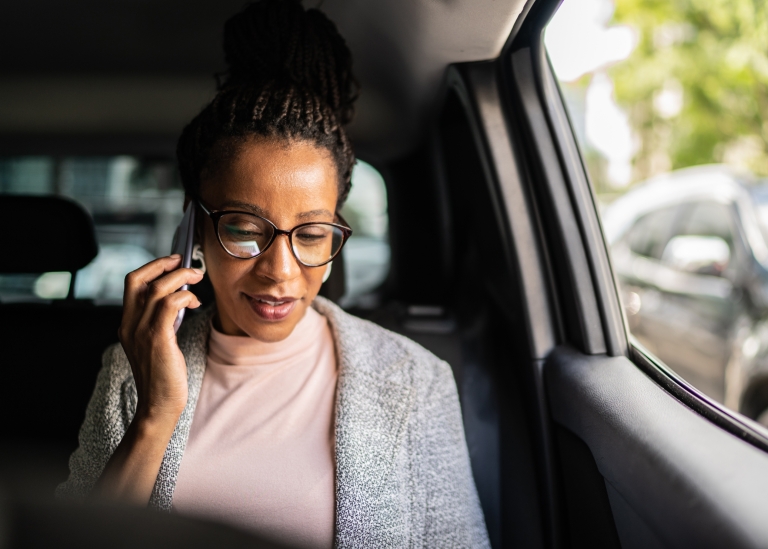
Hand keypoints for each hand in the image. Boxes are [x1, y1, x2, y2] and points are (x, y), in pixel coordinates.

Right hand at [119, 254, 203, 424]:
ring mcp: (141, 331)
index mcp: (127, 324)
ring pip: (158, 288)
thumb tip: (178, 298)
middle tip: (184, 262)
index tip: (172, 262)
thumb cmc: (163, 375)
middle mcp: (129, 324)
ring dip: (181, 277)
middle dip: (162, 264)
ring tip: (197, 279)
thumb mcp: (157, 342)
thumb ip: (161, 321)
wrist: (159, 405)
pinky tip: (195, 302)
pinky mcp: (157, 338)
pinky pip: (171, 304)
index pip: (132, 283)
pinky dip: (185, 295)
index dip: (152, 267)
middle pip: (138, 278)